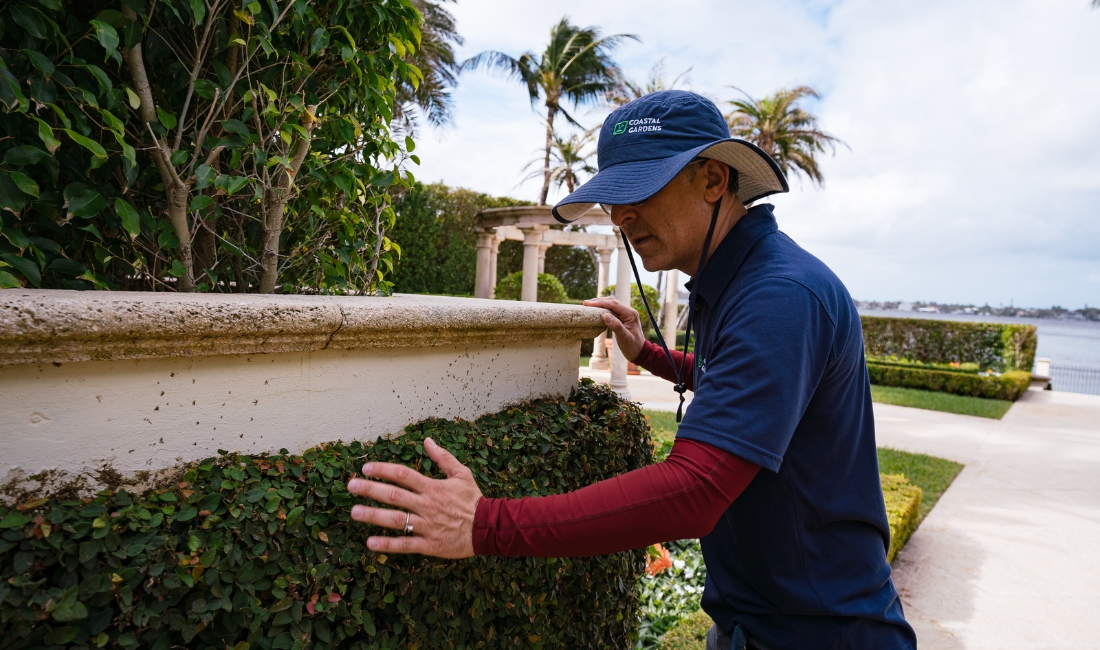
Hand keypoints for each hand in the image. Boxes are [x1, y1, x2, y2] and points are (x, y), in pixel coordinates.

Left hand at [347, 437, 481, 558]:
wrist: (488, 528)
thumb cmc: (472, 500)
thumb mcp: (462, 473)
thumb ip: (443, 457)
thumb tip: (427, 440)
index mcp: (433, 487)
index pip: (403, 474)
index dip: (383, 469)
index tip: (366, 468)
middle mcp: (427, 505)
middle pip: (394, 495)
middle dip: (370, 490)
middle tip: (351, 486)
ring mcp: (427, 526)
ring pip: (396, 520)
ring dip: (373, 516)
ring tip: (354, 512)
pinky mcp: (429, 545)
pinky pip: (405, 545)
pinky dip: (388, 545)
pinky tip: (370, 543)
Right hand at [584, 296, 645, 361]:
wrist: (639, 351)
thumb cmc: (632, 346)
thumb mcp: (624, 338)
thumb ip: (616, 326)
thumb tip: (605, 315)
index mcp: (630, 314)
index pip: (614, 304)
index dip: (600, 303)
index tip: (588, 304)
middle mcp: (629, 311)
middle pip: (612, 302)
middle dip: (599, 301)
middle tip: (586, 303)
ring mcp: (626, 314)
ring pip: (611, 305)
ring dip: (600, 304)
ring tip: (589, 305)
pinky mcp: (623, 318)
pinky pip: (612, 310)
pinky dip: (603, 309)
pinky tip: (596, 311)